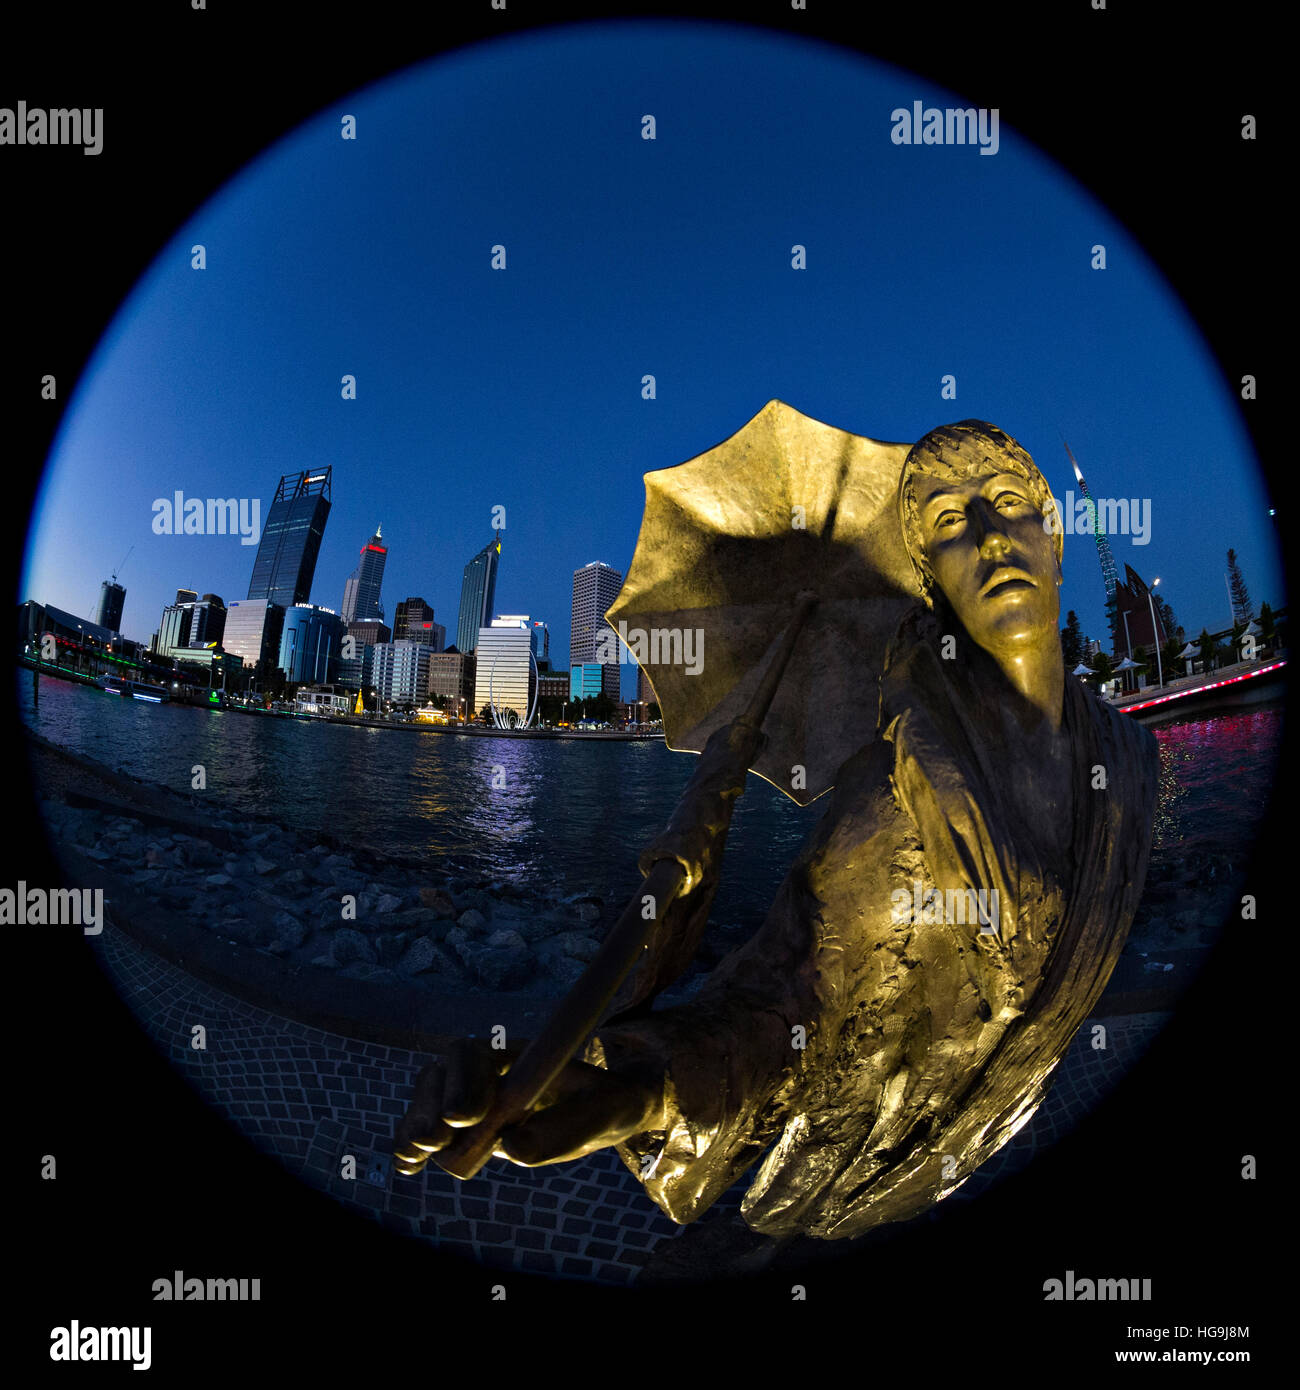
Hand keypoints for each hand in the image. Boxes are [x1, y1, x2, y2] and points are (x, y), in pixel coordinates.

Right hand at [392, 1037, 663, 1174]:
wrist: (607, 1112)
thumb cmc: (609, 1103)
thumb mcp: (604, 1112)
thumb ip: (565, 1126)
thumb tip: (512, 1146)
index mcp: (517, 1054)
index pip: (474, 1053)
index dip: (463, 1081)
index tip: (468, 1117)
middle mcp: (488, 1070)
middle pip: (441, 1074)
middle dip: (431, 1105)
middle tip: (436, 1139)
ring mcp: (472, 1095)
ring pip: (428, 1102)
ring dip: (416, 1126)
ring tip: (415, 1156)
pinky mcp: (465, 1127)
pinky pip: (429, 1129)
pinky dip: (412, 1145)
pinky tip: (406, 1166)